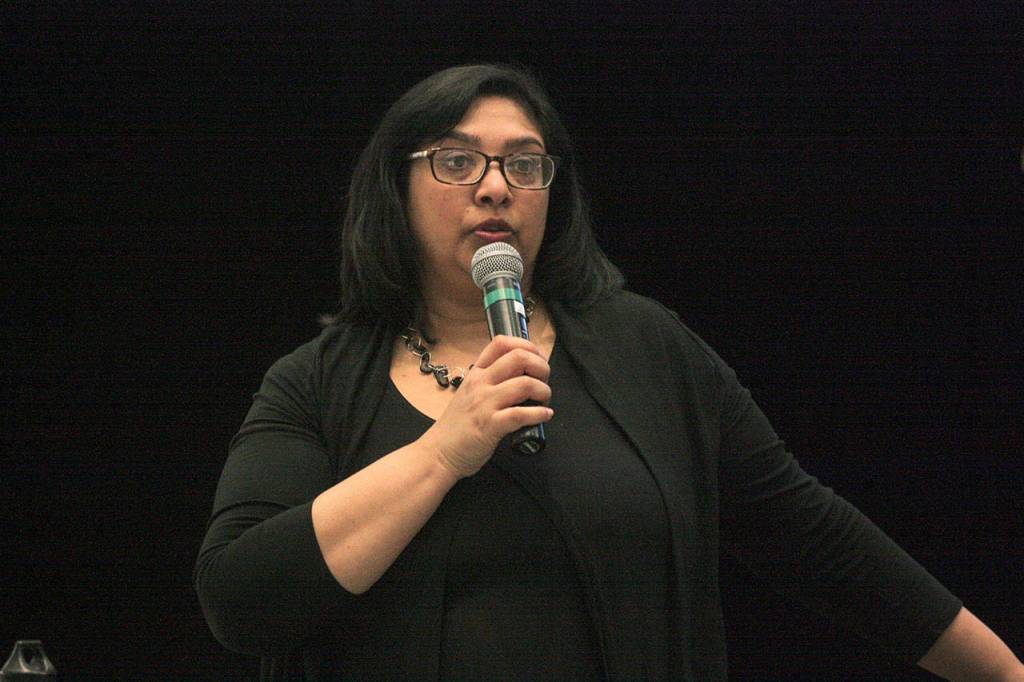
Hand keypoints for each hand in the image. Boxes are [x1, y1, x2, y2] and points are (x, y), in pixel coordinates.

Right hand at [418, 335, 552, 477]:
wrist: (438, 453)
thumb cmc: (456, 426)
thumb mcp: (469, 394)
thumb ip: (490, 383)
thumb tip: (522, 377)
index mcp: (476, 373)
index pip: (501, 343)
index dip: (526, 345)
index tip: (537, 358)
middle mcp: (480, 383)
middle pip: (519, 358)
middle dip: (541, 367)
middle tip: (544, 381)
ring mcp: (485, 403)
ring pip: (525, 384)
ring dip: (543, 391)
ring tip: (544, 401)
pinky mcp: (490, 425)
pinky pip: (521, 414)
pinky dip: (539, 414)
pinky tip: (544, 416)